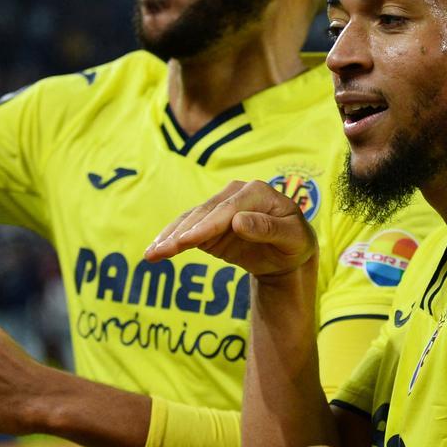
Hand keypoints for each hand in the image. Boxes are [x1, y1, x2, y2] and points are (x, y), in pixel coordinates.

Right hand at [145, 180, 316, 281]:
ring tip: (151, 254)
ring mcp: (218, 207)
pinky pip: (185, 230)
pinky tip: (154, 252)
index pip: (228, 209)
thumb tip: (239, 221)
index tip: (188, 241)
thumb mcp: (293, 238)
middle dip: (181, 233)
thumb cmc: (295, 242)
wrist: (287, 253)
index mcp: (256, 191)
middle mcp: (234, 193)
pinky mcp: (208, 222)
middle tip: (160, 251)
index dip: (207, 225)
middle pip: (203, 213)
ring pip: (189, 220)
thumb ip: (269, 229)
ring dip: (168, 236)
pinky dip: (169, 240)